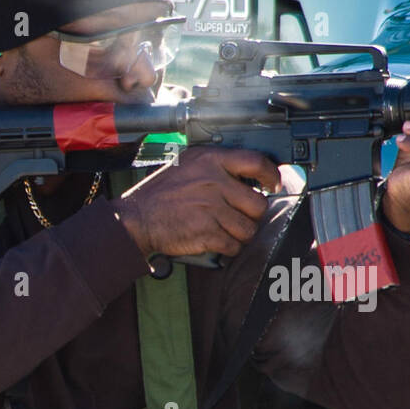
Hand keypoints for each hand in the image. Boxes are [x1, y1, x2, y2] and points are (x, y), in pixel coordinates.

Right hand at [114, 145, 281, 257]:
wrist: (136, 218)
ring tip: (222, 229)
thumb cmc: (161, 194)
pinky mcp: (206, 232)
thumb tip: (249, 176)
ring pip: (248, 229)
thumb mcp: (187, 165)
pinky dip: (227, 248)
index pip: (255, 162)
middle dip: (251, 215)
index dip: (271, 175)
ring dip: (239, 234)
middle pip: (258, 204)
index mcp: (210, 161)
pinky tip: (214, 240)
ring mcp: (211, 208)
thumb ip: (216, 167)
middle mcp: (213, 182)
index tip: (273, 184)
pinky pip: (234, 245)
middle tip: (237, 216)